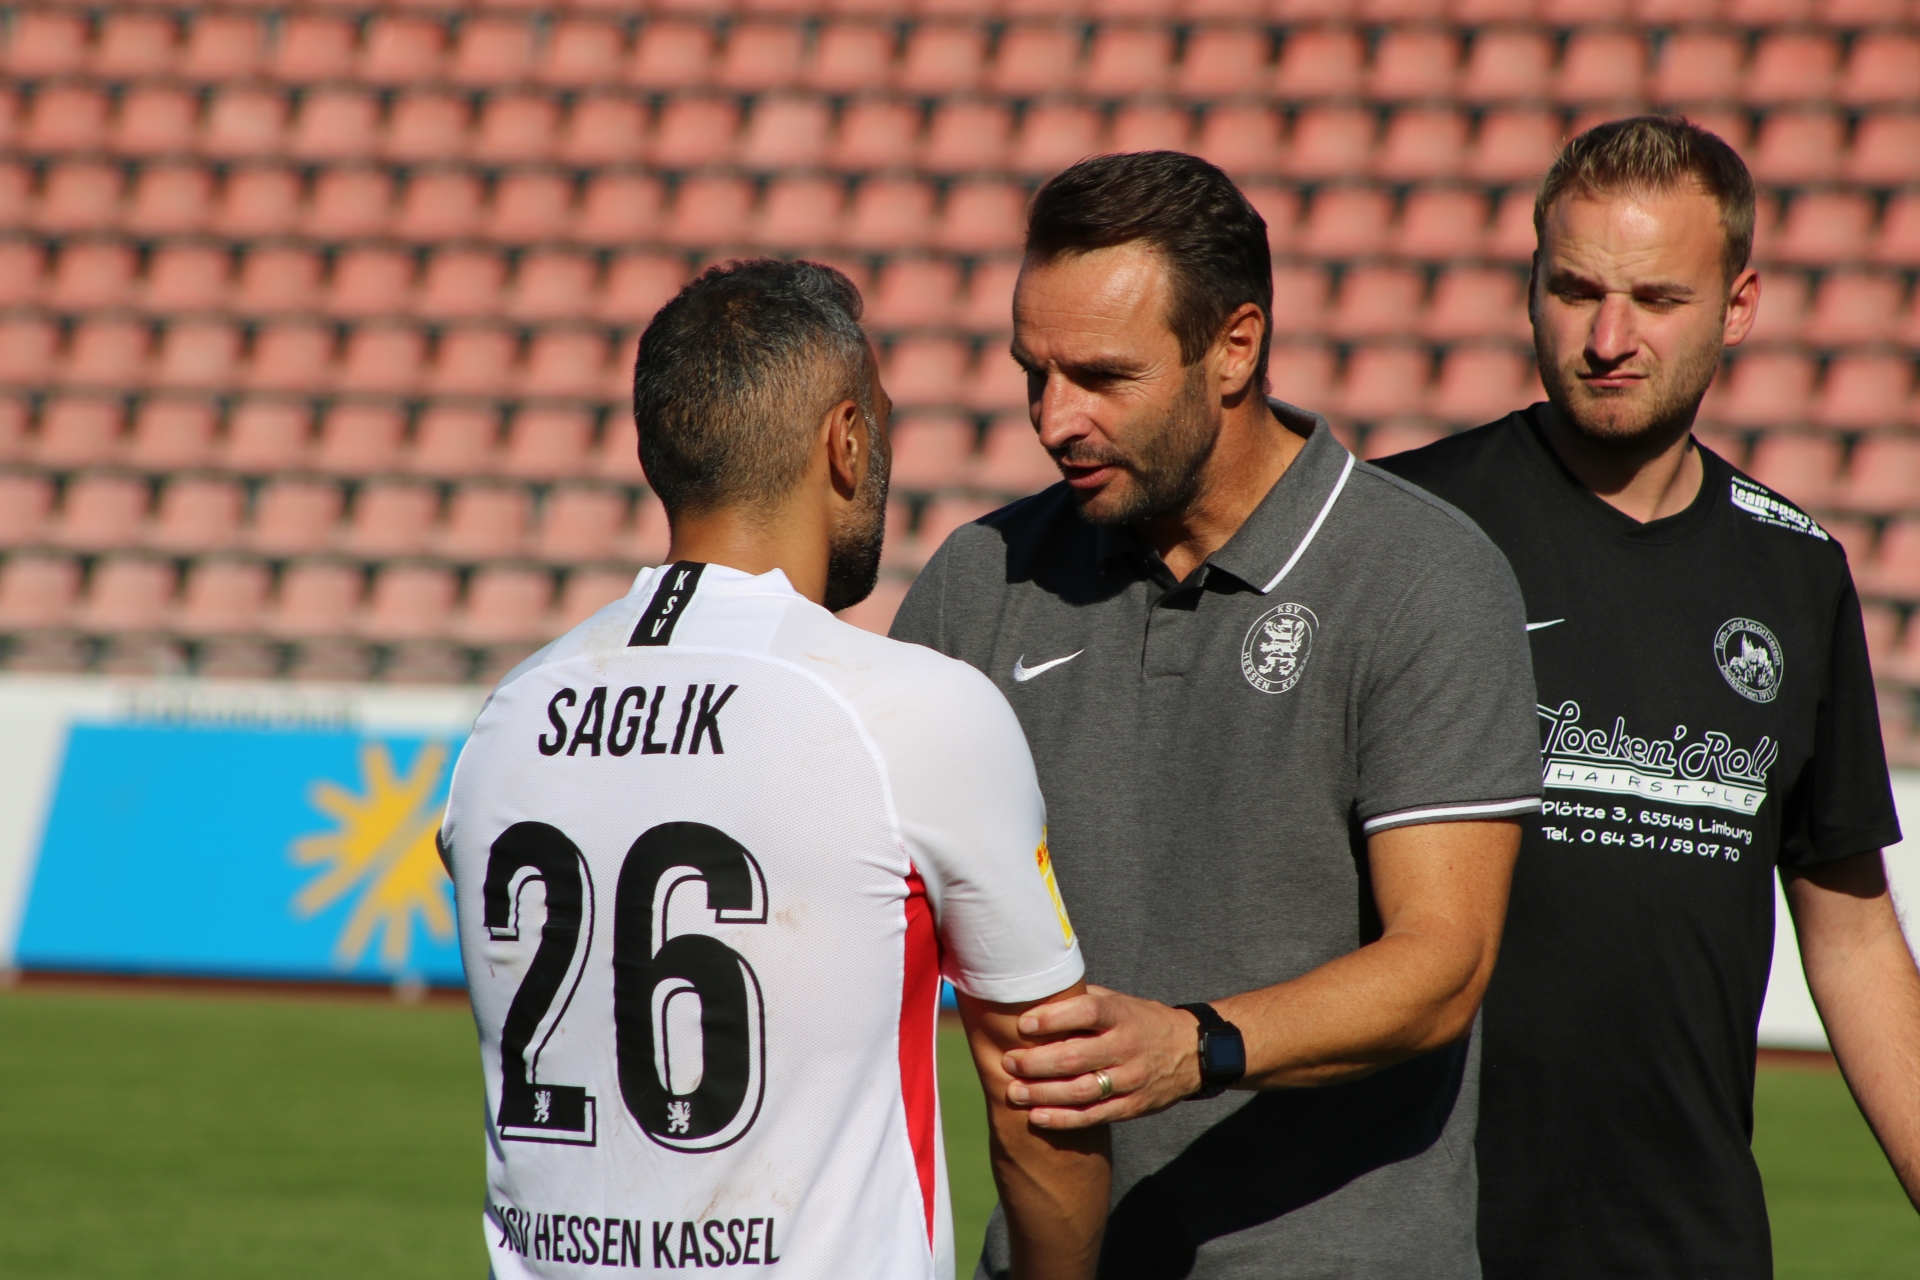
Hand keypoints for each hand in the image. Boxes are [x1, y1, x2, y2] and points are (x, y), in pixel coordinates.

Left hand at [1001, 985, 1203, 1128]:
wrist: (1193, 1052)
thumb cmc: (1142, 1021)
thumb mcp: (1120, 1002)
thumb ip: (1083, 999)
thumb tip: (1036, 992)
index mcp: (1122, 1015)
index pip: (1086, 1013)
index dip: (1053, 1018)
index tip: (1023, 1024)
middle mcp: (1127, 1047)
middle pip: (1076, 1057)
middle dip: (1036, 1062)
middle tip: (1008, 1062)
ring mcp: (1131, 1080)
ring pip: (1081, 1091)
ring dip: (1042, 1094)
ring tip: (1014, 1092)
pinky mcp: (1132, 1106)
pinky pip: (1093, 1116)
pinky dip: (1063, 1119)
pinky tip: (1037, 1117)